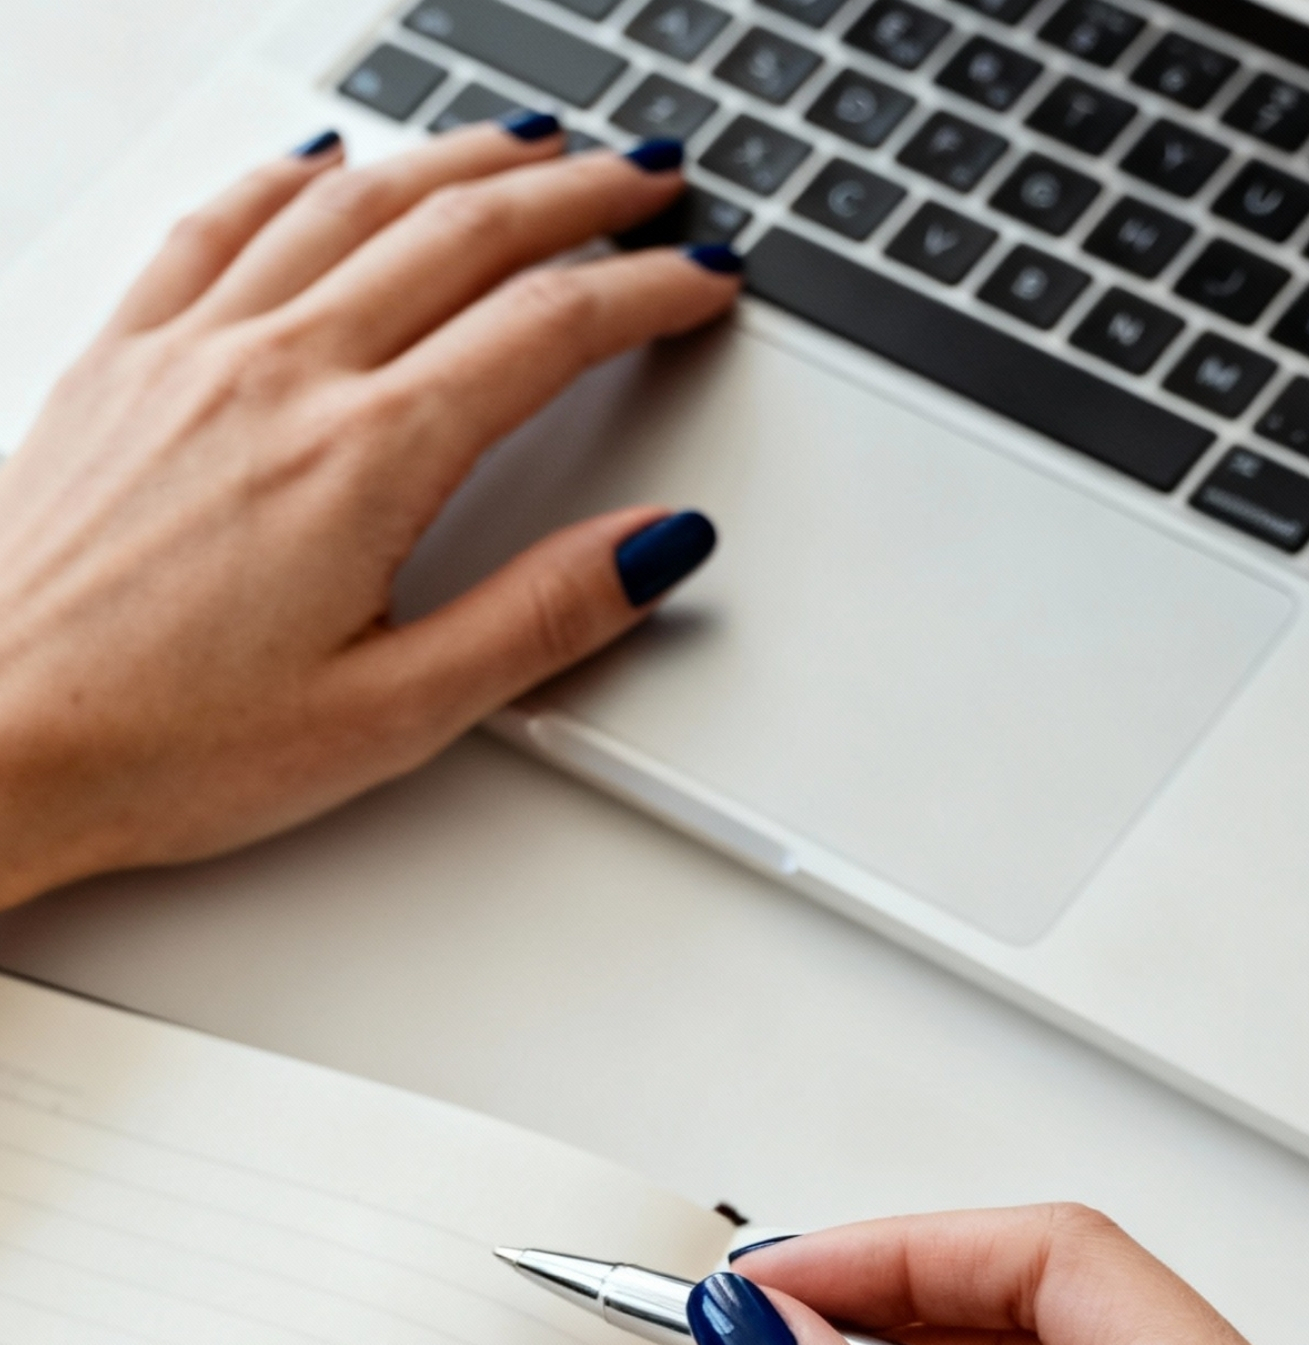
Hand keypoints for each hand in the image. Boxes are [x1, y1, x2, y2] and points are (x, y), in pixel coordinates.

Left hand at [0, 122, 737, 910]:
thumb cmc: (166, 746)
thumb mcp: (394, 716)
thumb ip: (538, 618)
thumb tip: (655, 546)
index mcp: (365, 459)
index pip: (546, 331)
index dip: (646, 290)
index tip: (700, 279)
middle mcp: (280, 373)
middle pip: (462, 232)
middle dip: (576, 194)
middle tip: (646, 181)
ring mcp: (191, 351)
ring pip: (350, 199)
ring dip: (456, 158)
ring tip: (527, 147)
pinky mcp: (120, 360)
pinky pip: (220, 219)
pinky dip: (295, 171)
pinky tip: (327, 159)